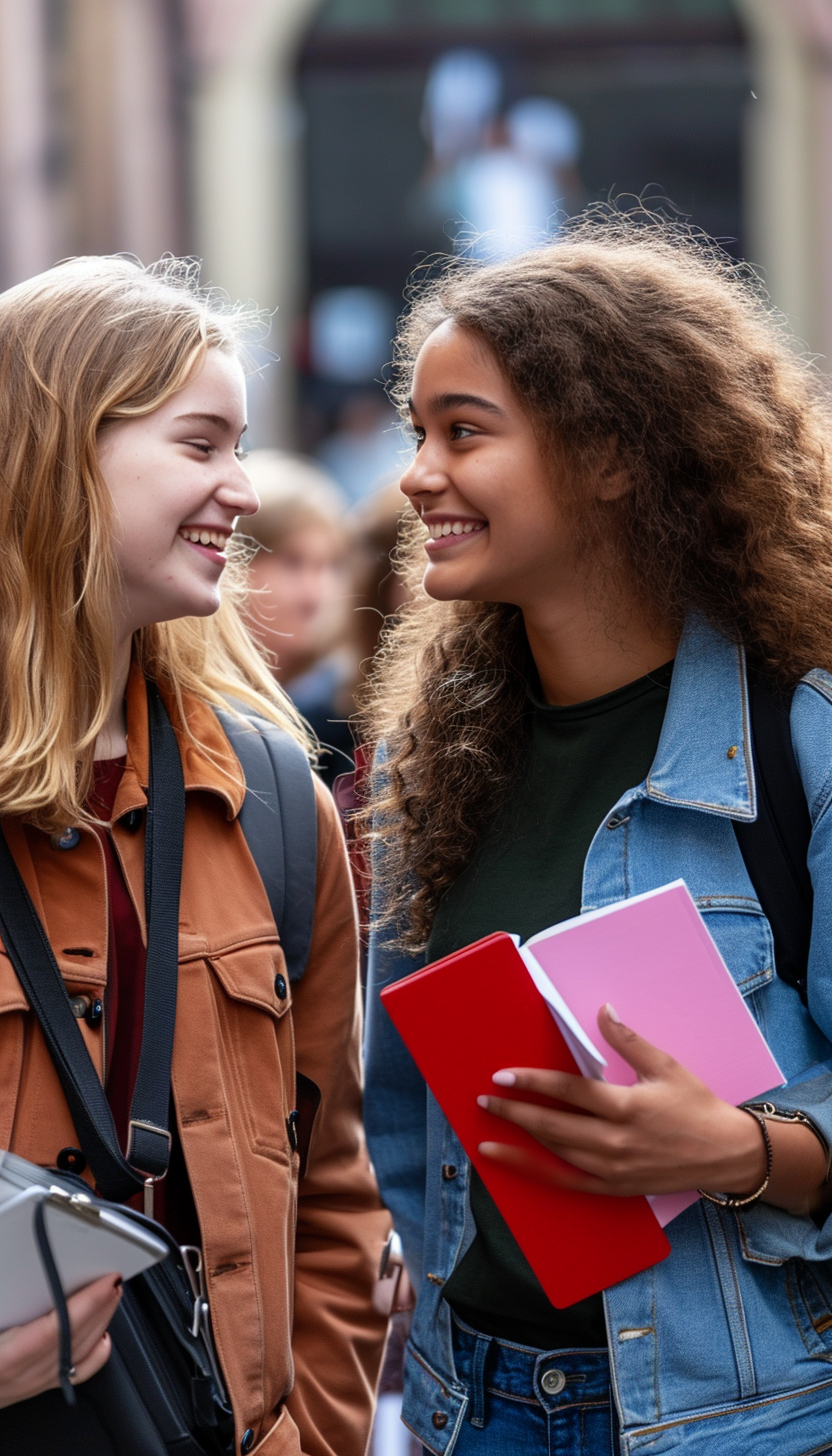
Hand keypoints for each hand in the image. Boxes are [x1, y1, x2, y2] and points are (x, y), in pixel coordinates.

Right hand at [0, 1273, 121, 1408]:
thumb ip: (4, 1295)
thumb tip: (9, 1265)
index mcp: (3, 1360)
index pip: (56, 1331)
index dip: (86, 1304)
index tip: (105, 1280)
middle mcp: (21, 1377)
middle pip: (74, 1340)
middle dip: (101, 1306)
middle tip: (115, 1278)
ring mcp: (29, 1386)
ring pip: (79, 1355)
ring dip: (101, 1322)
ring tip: (111, 1296)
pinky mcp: (31, 1388)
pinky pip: (74, 1374)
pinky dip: (94, 1353)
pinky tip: (101, 1335)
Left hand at [478, 1004, 765, 1198]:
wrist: (725, 1154)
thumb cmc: (696, 1106)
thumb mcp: (664, 1066)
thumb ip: (627, 1040)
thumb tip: (602, 1011)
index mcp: (626, 1106)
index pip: (568, 1092)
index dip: (532, 1083)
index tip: (502, 1075)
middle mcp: (615, 1141)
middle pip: (552, 1125)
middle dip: (514, 1111)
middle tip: (485, 1099)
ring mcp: (613, 1169)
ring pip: (555, 1154)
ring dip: (519, 1141)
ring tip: (490, 1129)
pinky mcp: (614, 1188)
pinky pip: (567, 1183)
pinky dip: (536, 1174)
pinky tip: (514, 1164)